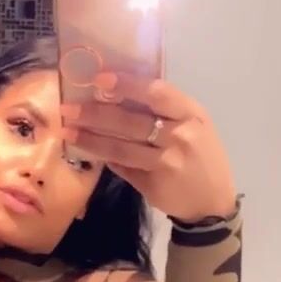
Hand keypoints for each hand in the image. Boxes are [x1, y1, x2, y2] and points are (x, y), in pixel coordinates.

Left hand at [62, 72, 237, 222]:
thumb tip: (116, 94)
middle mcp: (181, 135)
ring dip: (91, 138)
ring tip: (68, 130)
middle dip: (96, 114)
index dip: (127, 84)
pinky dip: (104, 157)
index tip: (99, 78)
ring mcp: (167, 161)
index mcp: (191, 112)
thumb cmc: (201, 155)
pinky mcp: (154, 183)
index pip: (156, 92)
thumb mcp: (193, 125)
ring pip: (121, 147)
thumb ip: (163, 111)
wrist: (212, 202)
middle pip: (131, 121)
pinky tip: (86, 150)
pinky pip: (123, 166)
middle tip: (68, 108)